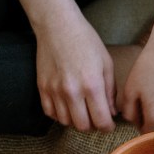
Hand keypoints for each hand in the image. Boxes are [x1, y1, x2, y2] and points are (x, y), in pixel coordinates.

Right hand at [34, 14, 115, 131]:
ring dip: (75, 120)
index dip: (108, 127)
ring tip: (81, 111)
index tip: (109, 124)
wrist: (58, 26)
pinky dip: (59, 114)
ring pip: (65, 122)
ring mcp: (54, 91)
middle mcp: (72, 91)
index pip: (101, 121)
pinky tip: (66, 106)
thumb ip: (110, 91)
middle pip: (82, 126)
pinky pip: (50, 113)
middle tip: (95, 118)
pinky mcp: (42, 88)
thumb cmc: (86, 41)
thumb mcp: (106, 63)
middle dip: (92, 126)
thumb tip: (112, 112)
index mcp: (92, 85)